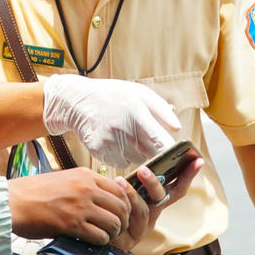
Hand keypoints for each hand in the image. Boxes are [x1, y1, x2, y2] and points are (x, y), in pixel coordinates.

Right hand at [7, 168, 131, 245]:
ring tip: (103, 236)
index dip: (124, 206)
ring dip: (112, 233)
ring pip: (114, 223)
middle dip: (122, 221)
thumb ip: (84, 186)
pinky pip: (100, 236)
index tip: (119, 214)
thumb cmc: (33, 192)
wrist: (12, 201)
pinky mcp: (72, 224)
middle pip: (122, 207)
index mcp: (85, 175)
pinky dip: (100, 242)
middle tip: (114, 229)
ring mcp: (80, 206)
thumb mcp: (63, 179)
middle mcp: (86, 188)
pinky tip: (91, 241)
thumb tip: (102, 199)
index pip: (120, 190)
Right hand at [42, 74, 179, 167]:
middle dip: (153, 152)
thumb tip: (177, 128)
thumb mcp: (138, 92)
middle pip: (150, 155)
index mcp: (137, 112)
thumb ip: (161, 109)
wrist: (76, 100)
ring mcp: (110, 142)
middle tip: (149, 143)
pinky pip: (119, 162)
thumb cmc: (112, 95)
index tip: (175, 155)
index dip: (171, 152)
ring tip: (127, 137)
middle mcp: (124, 129)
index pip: (162, 143)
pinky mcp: (99, 151)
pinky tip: (115, 142)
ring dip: (136, 154)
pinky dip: (121, 156)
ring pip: (135, 160)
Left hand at [113, 156, 203, 248]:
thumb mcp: (124, 190)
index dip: (188, 176)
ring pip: (145, 210)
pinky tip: (113, 193)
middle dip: (155, 183)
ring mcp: (143, 229)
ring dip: (132, 194)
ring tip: (119, 180)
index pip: (176, 189)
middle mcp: (153, 216)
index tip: (198, 160)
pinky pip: (130, 221)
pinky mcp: (130, 240)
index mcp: (155, 204)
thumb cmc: (110, 207)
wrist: (93, 234)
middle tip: (143, 170)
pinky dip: (123, 205)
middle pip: (163, 199)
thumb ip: (133, 181)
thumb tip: (142, 165)